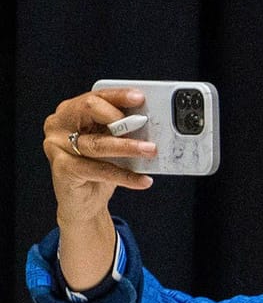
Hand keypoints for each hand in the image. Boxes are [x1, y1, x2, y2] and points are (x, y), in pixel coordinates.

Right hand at [45, 88, 156, 290]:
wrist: (82, 206)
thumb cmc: (102, 169)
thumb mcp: (115, 147)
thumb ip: (128, 133)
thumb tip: (164, 126)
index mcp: (70, 114)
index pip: (91, 97)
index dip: (116, 95)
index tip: (142, 96)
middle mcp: (57, 129)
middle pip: (87, 114)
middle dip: (117, 117)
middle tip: (146, 120)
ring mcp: (57, 153)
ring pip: (94, 145)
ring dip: (126, 148)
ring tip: (152, 152)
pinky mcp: (65, 175)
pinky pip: (99, 174)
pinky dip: (125, 178)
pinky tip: (146, 181)